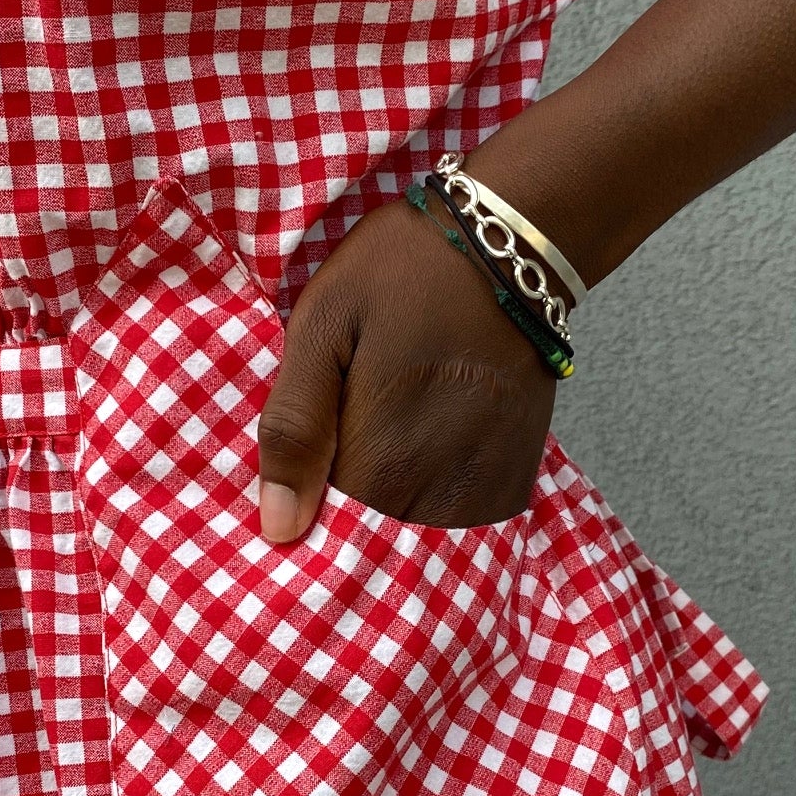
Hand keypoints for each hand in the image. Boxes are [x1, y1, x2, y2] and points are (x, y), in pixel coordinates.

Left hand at [256, 196, 556, 540]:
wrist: (510, 245)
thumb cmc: (400, 273)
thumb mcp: (321, 328)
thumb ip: (294, 428)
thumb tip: (278, 529)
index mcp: (382, 461)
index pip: (329, 543)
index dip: (304, 526)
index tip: (292, 499)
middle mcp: (441, 493)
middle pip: (378, 550)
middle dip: (347, 528)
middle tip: (331, 472)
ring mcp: (485, 489)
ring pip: (422, 543)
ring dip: (392, 521)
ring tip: (376, 468)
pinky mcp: (517, 478)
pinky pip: (465, 528)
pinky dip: (437, 510)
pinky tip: (418, 468)